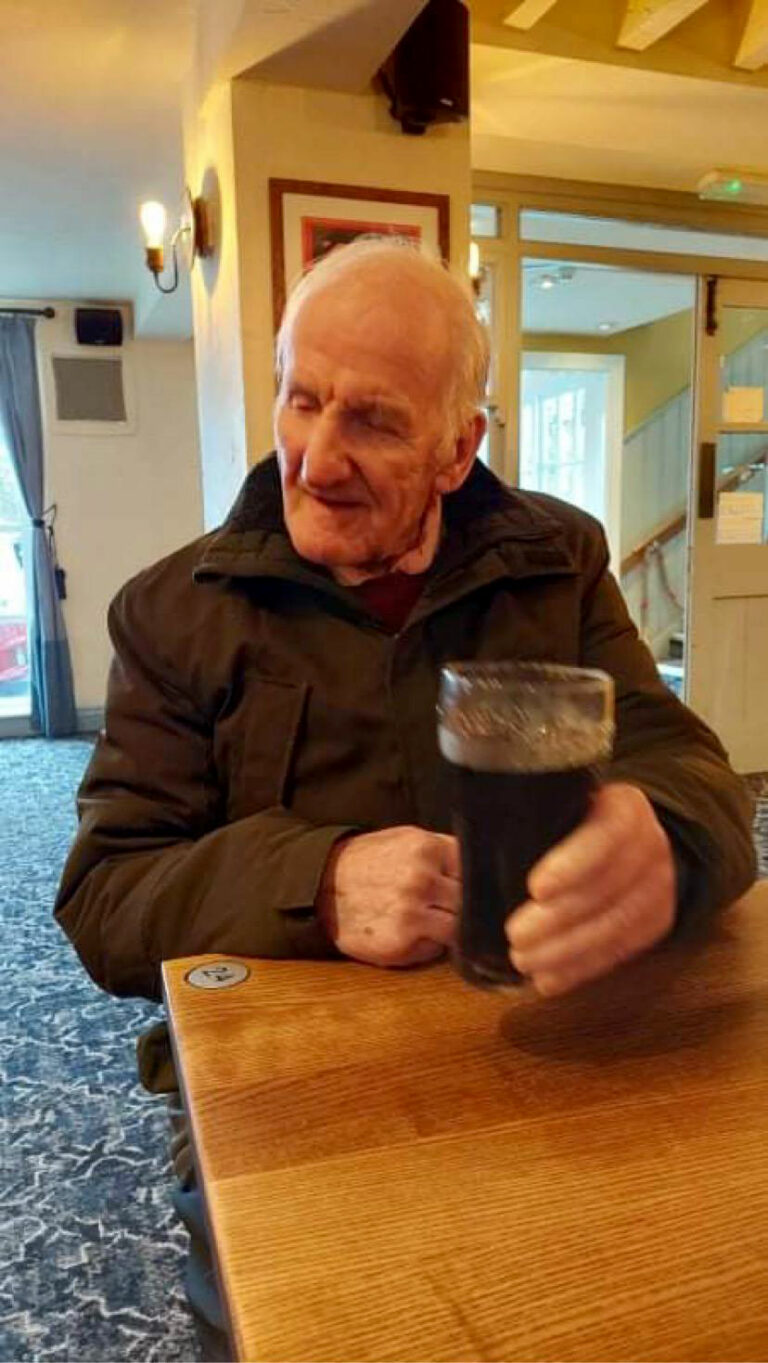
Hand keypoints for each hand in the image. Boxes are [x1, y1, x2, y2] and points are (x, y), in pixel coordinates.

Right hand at [317, 826, 459, 967]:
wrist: (321, 885)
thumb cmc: (368, 863)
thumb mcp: (406, 839)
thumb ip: (442, 851)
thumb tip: (479, 871)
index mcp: (426, 847)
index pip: (472, 869)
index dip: (467, 880)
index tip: (457, 886)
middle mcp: (422, 878)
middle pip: (468, 899)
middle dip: (456, 904)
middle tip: (438, 905)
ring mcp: (413, 910)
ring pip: (457, 925)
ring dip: (447, 926)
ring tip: (425, 919)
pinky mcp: (402, 940)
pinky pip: (438, 947)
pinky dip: (431, 943)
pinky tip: (411, 932)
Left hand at [506, 784, 675, 995]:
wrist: (628, 842)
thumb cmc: (574, 823)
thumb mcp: (559, 807)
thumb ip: (532, 820)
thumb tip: (473, 850)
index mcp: (625, 808)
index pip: (606, 834)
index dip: (573, 863)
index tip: (534, 888)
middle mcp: (651, 845)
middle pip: (607, 888)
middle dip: (558, 919)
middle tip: (514, 937)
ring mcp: (659, 887)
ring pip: (615, 926)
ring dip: (565, 950)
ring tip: (524, 961)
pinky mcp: (657, 923)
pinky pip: (620, 952)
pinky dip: (579, 969)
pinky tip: (547, 980)